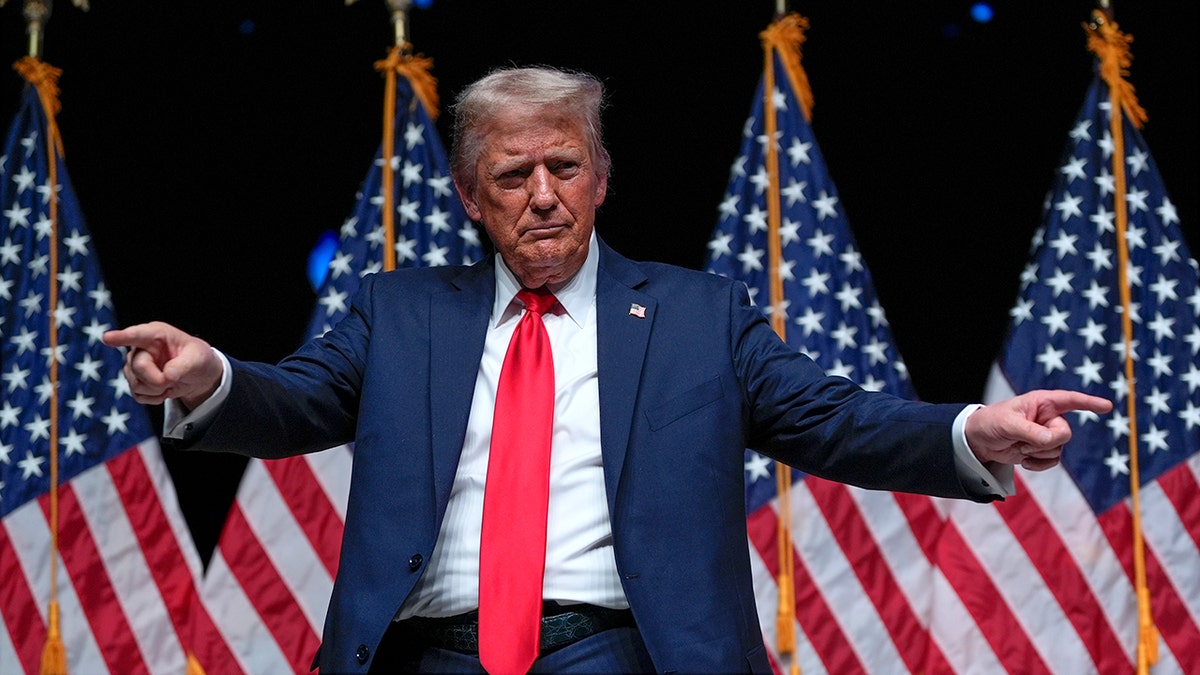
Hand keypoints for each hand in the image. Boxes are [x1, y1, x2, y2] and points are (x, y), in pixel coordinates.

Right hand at [101, 321, 223, 408]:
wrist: (196, 375)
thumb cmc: (197, 358)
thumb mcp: (198, 358)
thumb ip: (184, 366)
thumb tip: (167, 376)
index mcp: (156, 334)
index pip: (137, 335)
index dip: (122, 337)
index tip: (107, 338)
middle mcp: (140, 348)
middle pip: (138, 367)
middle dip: (159, 379)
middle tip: (175, 378)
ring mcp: (133, 366)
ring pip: (137, 385)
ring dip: (159, 389)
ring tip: (171, 380)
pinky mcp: (134, 382)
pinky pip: (139, 396)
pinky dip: (156, 398)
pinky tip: (165, 388)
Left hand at [965, 390, 1112, 470]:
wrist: (980, 441)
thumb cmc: (991, 423)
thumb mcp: (1008, 424)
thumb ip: (1031, 431)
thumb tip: (1053, 440)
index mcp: (1042, 402)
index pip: (1070, 400)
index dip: (1089, 403)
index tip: (1107, 406)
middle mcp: (1048, 417)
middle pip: (1065, 434)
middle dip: (1045, 442)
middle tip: (1022, 441)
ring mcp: (1047, 434)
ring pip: (1058, 449)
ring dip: (1037, 453)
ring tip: (1018, 446)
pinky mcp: (1043, 450)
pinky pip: (1052, 461)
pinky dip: (1038, 464)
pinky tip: (1023, 460)